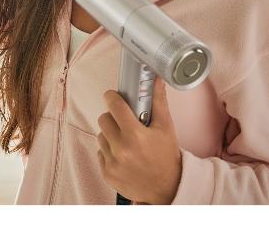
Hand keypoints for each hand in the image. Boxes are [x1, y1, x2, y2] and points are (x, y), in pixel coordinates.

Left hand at [96, 77, 181, 204]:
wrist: (168, 189)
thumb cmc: (167, 157)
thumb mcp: (166, 128)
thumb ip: (158, 102)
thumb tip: (157, 79)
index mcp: (135, 135)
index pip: (114, 106)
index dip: (112, 97)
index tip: (113, 96)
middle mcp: (121, 149)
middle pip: (104, 119)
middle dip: (113, 117)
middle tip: (124, 122)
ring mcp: (112, 163)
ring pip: (101, 136)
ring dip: (111, 135)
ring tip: (126, 141)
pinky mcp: (107, 173)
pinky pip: (100, 153)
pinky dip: (109, 152)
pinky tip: (124, 155)